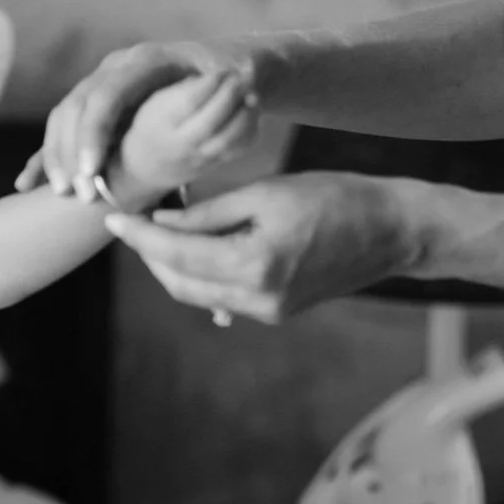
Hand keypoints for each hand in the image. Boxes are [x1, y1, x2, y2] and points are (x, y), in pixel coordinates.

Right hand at [16, 38, 257, 199]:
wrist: (217, 66)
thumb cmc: (225, 78)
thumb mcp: (229, 81)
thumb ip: (229, 89)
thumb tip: (243, 82)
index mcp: (143, 61)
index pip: (106, 97)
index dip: (94, 135)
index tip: (93, 172)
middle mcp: (115, 67)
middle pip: (75, 108)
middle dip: (70, 153)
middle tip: (74, 192)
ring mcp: (101, 81)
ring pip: (64, 117)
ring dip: (57, 157)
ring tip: (62, 193)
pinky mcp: (94, 101)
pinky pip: (62, 127)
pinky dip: (50, 155)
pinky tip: (29, 183)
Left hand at [103, 172, 424, 323]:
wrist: (392, 230)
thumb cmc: (334, 197)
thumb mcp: (265, 192)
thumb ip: (209, 213)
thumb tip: (161, 221)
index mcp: (253, 264)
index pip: (176, 253)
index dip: (139, 235)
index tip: (112, 216)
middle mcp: (258, 298)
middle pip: (179, 283)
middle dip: (150, 254)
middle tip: (131, 221)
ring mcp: (268, 310)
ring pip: (198, 293)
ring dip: (172, 266)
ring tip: (156, 231)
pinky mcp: (277, 311)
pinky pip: (224, 296)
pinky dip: (201, 274)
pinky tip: (192, 248)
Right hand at [116, 72, 258, 194]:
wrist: (150, 164)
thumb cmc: (155, 124)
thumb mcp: (157, 101)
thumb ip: (184, 89)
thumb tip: (219, 75)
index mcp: (163, 123)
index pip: (189, 103)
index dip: (210, 83)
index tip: (222, 69)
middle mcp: (181, 144)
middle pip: (211, 122)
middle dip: (230, 95)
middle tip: (241, 77)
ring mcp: (200, 157)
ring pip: (228, 140)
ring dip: (246, 114)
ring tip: (252, 94)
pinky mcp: (215, 164)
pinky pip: (239, 149)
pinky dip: (251, 129)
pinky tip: (251, 112)